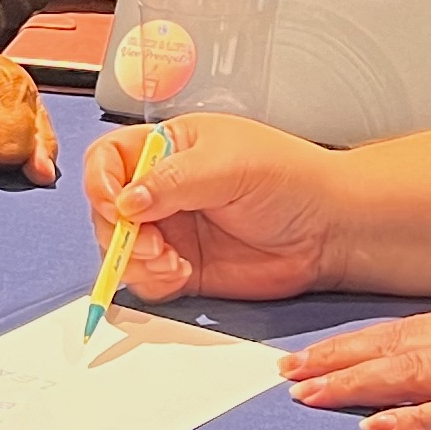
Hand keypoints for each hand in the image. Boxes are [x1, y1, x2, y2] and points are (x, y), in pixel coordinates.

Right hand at [81, 113, 342, 301]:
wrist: (329, 230)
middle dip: (117, 231)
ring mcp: (171, 229)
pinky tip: (181, 275)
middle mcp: (162, 188)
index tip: (115, 204)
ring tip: (172, 263)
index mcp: (169, 147)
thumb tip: (125, 201)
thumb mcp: (229, 164)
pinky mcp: (183, 267)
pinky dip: (153, 282)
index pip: (108, 158)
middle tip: (151, 244)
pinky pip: (145, 280)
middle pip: (105, 209)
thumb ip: (173, 180)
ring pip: (119, 249)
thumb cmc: (291, 179)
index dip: (100, 181)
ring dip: (133, 262)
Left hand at [278, 277, 430, 429]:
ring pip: (415, 373)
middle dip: (340, 360)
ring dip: (358, 386)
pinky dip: (415, 419)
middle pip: (401, 346)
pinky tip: (378, 428)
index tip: (322, 350)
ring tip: (308, 398)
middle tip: (287, 373)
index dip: (366, 340)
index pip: (419, 327)